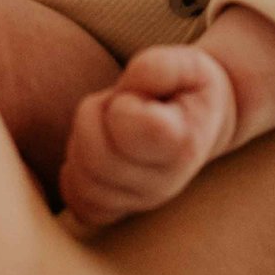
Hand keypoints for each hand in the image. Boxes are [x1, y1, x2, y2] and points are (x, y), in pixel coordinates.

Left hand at [56, 44, 236, 232]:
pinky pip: (78, 201)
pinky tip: (94, 149)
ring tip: (107, 124)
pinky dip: (74, 173)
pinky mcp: (118, 212)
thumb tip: (125, 93)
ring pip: (84, 181)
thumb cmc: (189, 88)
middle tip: (115, 102)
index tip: (139, 96)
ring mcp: (140, 203)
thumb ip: (158, 68)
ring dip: (81, 141)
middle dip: (93, 116)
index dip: (123, 101)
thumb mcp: (188, 63)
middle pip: (97, 157)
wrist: (200, 122)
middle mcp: (164, 184)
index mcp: (182, 145)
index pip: (128, 127)